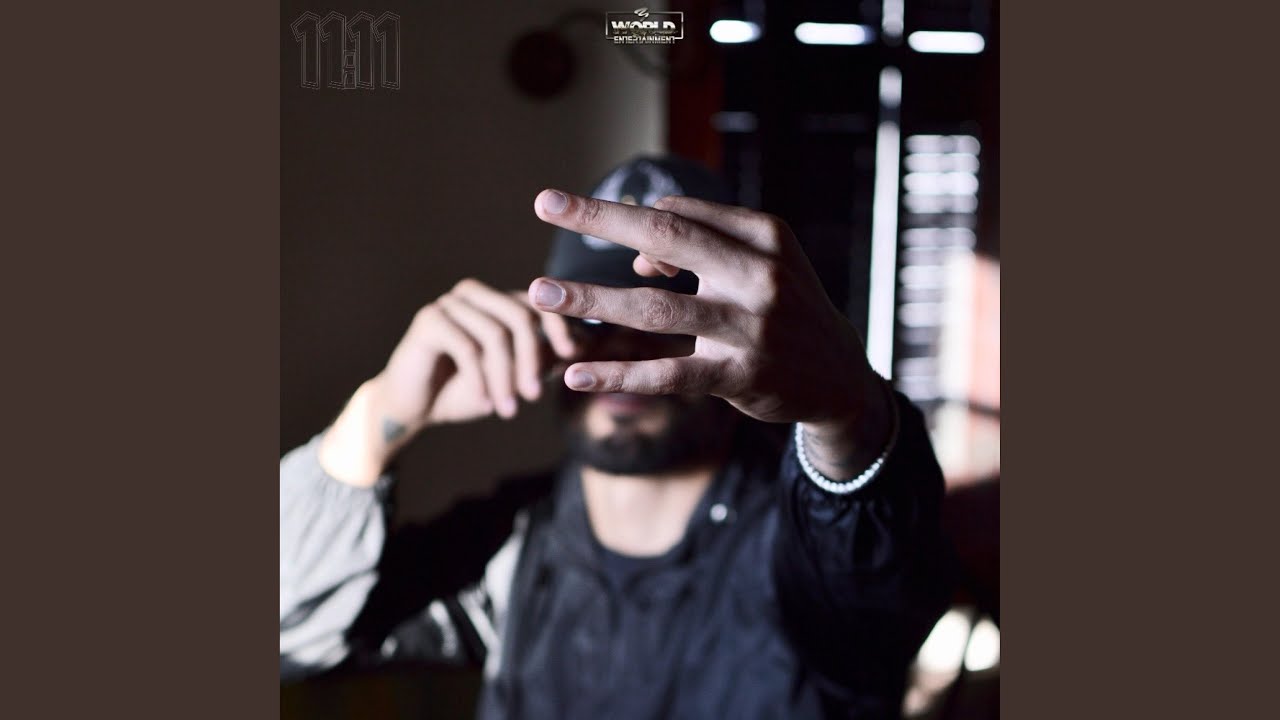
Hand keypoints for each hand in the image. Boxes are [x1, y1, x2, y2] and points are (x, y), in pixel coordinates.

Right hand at [319, 278, 576, 486]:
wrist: (412, 408)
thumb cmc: (465, 391)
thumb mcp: (512, 377)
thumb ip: (543, 361)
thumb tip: (585, 348)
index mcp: (497, 302)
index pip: (538, 303)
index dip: (558, 326)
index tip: (571, 355)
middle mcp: (475, 295)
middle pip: (518, 317)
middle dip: (530, 359)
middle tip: (534, 396)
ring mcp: (450, 304)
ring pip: (494, 335)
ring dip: (505, 377)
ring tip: (509, 410)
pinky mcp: (429, 320)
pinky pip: (467, 347)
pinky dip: (481, 379)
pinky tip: (486, 404)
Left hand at [528, 189, 892, 477]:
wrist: (840, 376)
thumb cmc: (785, 307)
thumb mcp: (762, 262)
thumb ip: (706, 244)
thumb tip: (641, 255)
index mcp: (764, 236)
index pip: (680, 213)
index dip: (628, 217)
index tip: (582, 217)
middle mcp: (759, 275)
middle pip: (665, 236)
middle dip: (598, 219)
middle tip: (544, 204)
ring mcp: (749, 328)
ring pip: (656, 310)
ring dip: (591, 300)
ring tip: (539, 294)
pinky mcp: (739, 377)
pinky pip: (667, 375)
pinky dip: (617, 375)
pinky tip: (576, 374)